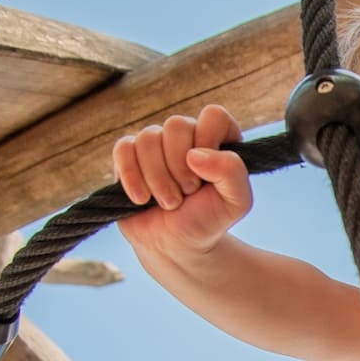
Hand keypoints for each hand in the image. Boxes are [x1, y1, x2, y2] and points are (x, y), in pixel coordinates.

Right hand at [114, 104, 251, 258]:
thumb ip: (232, 172)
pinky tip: (142, 199)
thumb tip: (195, 154)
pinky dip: (132, 177)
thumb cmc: (209, 219)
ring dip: (158, 179)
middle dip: (180, 167)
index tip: (206, 174)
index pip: (213, 115)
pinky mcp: (129, 155)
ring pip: (148, 138)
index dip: (208, 142)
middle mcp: (186, 134)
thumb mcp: (236, 202)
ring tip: (169, 202)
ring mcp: (156, 142)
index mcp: (217, 138)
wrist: (177, 245)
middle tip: (187, 193)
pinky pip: (123, 149)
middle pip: (177, 124)